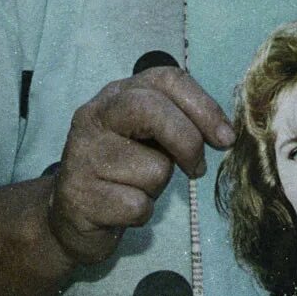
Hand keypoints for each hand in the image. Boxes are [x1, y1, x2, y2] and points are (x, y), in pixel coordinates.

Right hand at [46, 67, 233, 266]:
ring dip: (157, 187)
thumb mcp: (149, 138)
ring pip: (153, 168)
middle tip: (195, 168)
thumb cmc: (122, 171)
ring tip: (135, 187)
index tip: (225, 138)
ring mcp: (83, 155)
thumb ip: (178, 124)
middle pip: (153, 109)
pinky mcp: (79, 195)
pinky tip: (121, 209)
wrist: (71, 215)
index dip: (204, 106)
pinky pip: (137, 206)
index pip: (167, 79)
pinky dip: (140, 214)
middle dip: (187, 141)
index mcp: (117, 94)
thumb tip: (224, 133)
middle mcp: (95, 116)